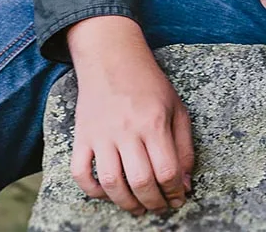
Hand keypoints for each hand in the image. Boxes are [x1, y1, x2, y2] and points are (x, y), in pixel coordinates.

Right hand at [63, 15, 193, 213]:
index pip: (167, 171)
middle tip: (159, 207)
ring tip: (137, 207)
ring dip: (126, 203)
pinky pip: (80, 173)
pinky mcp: (82, 136)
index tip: (177, 199)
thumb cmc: (148, 83)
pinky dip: (92, 190)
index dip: (175, 192)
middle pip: (141, 182)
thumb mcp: (176, 108)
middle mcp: (127, 130)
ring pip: (111, 183)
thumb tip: (184, 183)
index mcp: (154, 122)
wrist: (111, 57)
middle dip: (154, 203)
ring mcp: (101, 135)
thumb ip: (183, 147)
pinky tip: (107, 193)